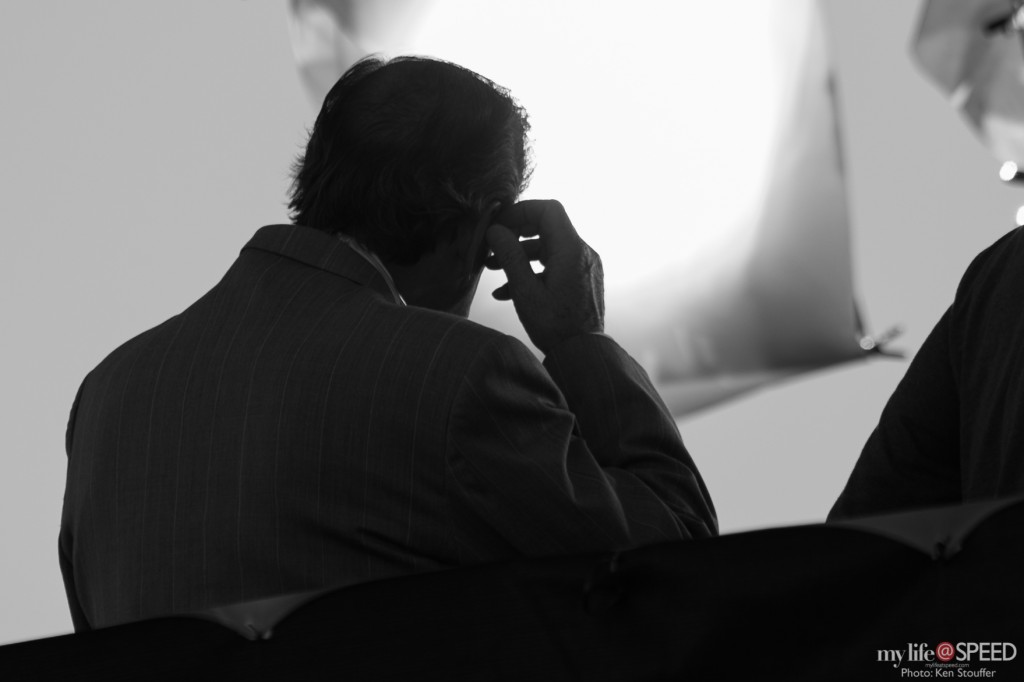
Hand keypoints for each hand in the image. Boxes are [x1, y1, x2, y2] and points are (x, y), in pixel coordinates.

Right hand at [485, 200, 604, 354]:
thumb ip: (509, 256)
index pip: (549, 209)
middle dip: (517, 235)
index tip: (501, 224)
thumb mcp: (525, 291)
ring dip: (520, 256)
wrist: (583, 355)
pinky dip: (533, 271)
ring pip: (548, 249)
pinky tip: (507, 291)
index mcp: (571, 250)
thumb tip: (495, 231)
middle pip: (547, 228)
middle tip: (493, 245)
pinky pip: (555, 267)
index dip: (522, 211)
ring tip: (493, 270)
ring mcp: (584, 268)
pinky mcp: (582, 282)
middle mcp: (582, 253)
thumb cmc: (555, 326)